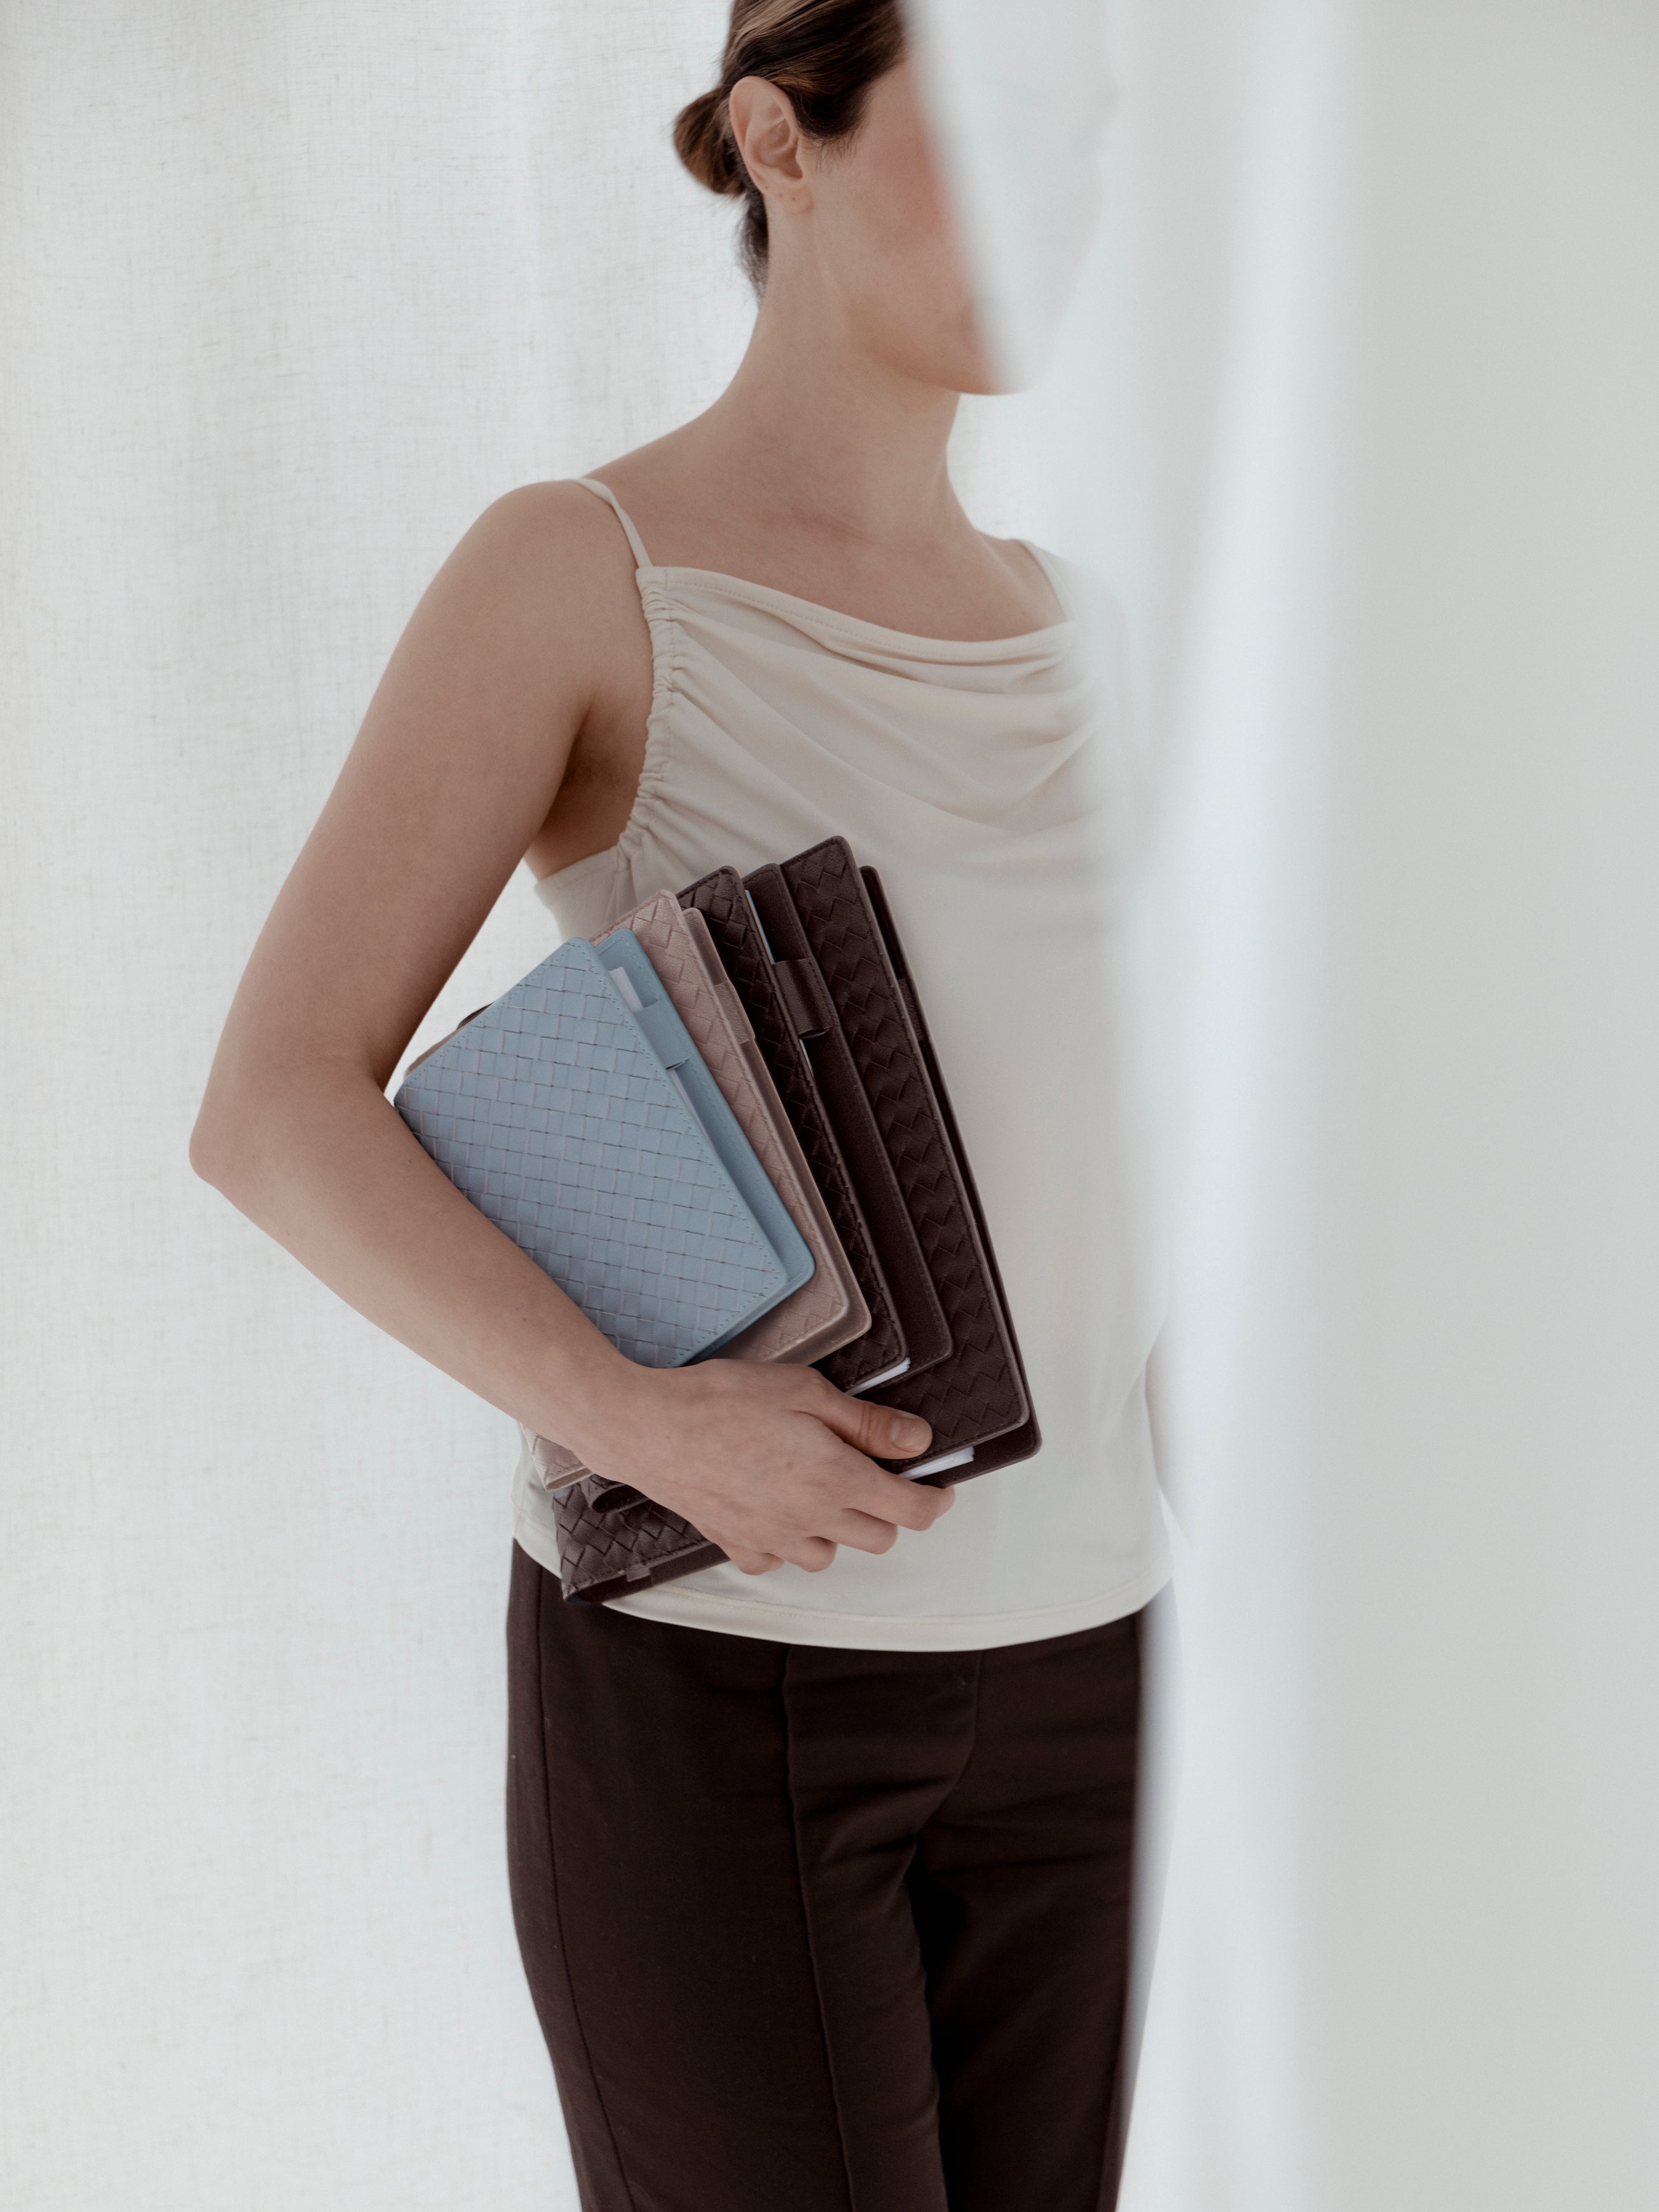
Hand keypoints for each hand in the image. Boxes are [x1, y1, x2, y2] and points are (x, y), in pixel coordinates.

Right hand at [565, 1359, 953, 1575]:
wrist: (647, 1426)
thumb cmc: (720, 1401)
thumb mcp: (806, 1391)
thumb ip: (866, 1422)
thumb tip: (916, 1441)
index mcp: (835, 1479)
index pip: (911, 1511)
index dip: (936, 1500)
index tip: (939, 1488)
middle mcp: (809, 1519)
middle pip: (879, 1539)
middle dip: (888, 1509)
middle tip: (872, 1472)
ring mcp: (772, 1539)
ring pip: (830, 1555)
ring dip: (839, 1529)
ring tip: (820, 1489)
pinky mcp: (737, 1545)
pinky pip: (778, 1561)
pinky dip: (786, 1543)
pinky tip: (776, 1509)